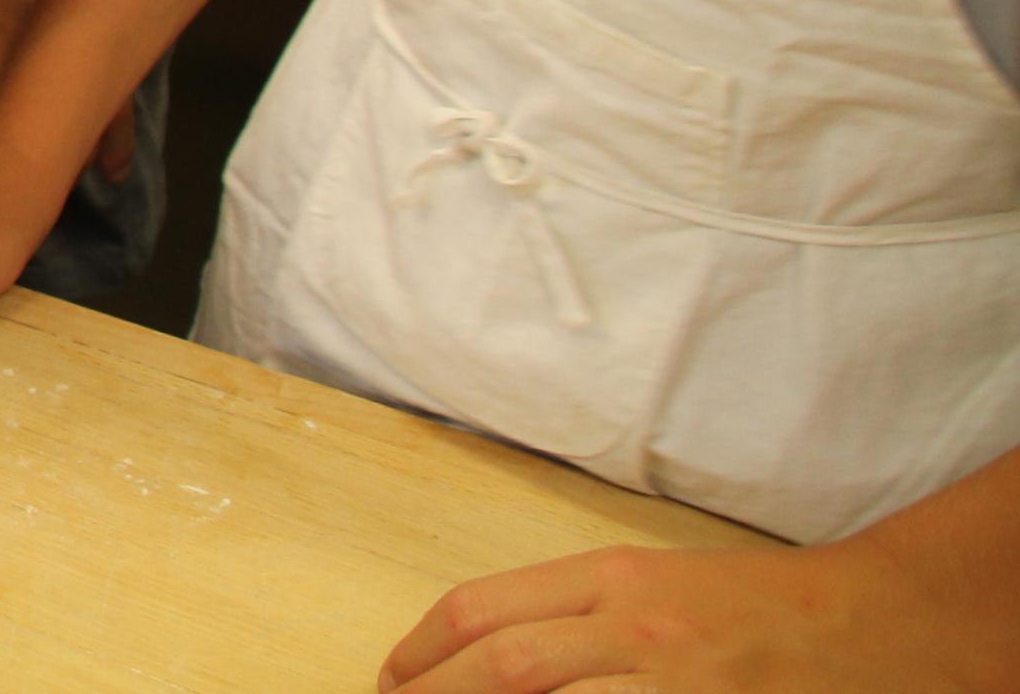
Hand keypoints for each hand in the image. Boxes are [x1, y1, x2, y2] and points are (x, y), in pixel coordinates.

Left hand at [380, 536, 1004, 691]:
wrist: (871, 620)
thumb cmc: (753, 606)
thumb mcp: (650, 586)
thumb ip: (571, 616)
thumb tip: (483, 659)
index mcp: (611, 578)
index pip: (481, 610)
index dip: (420, 652)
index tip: (391, 682)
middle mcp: (633, 628)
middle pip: (501, 666)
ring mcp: (673, 683)